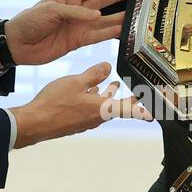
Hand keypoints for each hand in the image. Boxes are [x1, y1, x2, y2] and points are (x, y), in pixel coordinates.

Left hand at [3, 0, 132, 65]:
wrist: (18, 43)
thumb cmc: (30, 21)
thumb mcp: (51, 9)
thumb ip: (75, 12)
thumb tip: (97, 17)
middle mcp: (75, 12)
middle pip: (100, 3)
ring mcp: (77, 27)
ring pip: (102, 21)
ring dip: (117, 18)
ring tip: (133, 15)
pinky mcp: (77, 42)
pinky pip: (96, 37)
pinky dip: (109, 34)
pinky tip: (121, 31)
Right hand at [8, 62, 151, 148]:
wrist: (34, 123)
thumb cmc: (54, 105)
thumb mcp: (75, 82)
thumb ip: (93, 75)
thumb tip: (107, 67)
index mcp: (102, 109)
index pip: (130, 109)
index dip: (145, 108)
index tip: (158, 110)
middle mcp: (97, 118)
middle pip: (118, 107)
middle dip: (129, 98)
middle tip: (140, 93)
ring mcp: (86, 121)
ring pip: (103, 106)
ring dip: (109, 96)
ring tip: (113, 84)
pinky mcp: (76, 121)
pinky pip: (90, 108)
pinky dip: (94, 99)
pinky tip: (89, 91)